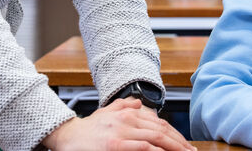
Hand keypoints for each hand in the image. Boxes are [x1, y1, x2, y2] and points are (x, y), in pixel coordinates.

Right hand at [42, 98, 195, 150]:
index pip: (158, 122)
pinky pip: (143, 147)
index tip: (185, 144)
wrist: (67, 136)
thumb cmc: (87, 129)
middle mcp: (127, 119)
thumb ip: (123, 106)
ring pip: (156, 138)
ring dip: (173, 147)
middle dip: (179, 142)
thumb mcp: (106, 112)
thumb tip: (138, 104)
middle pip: (161, 130)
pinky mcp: (116, 145)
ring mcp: (122, 132)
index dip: (175, 134)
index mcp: (128, 112)